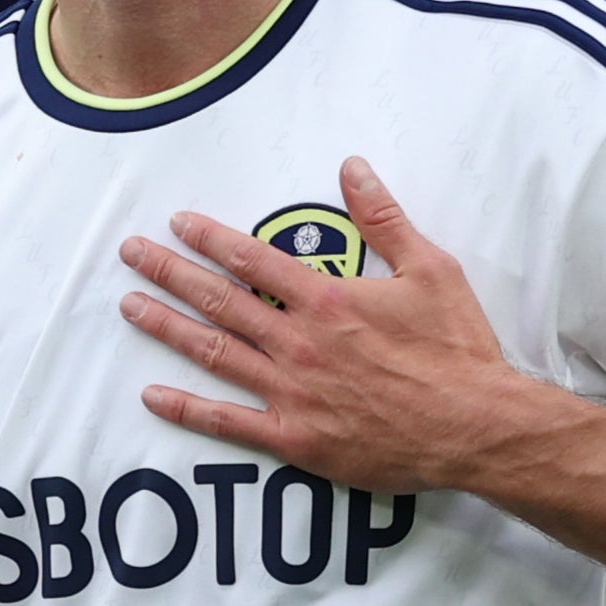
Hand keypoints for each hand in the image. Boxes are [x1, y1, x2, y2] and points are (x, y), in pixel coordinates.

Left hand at [116, 155, 548, 493]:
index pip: (251, 259)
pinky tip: (153, 394)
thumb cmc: (457, 349)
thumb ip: (384, 218)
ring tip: (129, 307)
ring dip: (167, 327)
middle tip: (131, 254)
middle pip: (218, 300)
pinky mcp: (296, 438)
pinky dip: (187, 410)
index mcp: (326, 299)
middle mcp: (298, 342)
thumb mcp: (431, 269)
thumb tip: (352, 167)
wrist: (475, 426)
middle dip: (169, 273)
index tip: (176, 223)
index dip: (209, 238)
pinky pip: (228, 423)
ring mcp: (292, 392)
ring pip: (214, 353)